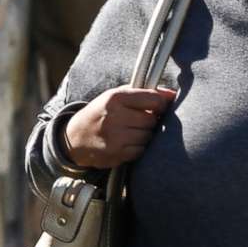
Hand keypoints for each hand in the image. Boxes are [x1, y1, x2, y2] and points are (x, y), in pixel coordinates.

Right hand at [63, 86, 177, 170]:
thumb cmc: (100, 114)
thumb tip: (172, 94)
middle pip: (151, 120)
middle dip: (150, 121)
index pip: (154, 99)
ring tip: (131, 131)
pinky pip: (140, 150)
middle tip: (140, 121)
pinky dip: (137, 147)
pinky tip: (126, 143)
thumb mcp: (116, 96)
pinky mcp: (115, 154)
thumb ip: (144, 93)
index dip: (161, 104)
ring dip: (144, 135)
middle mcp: (114, 116)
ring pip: (147, 136)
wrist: (75, 138)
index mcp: (116, 98)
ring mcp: (115, 136)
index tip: (158, 107)